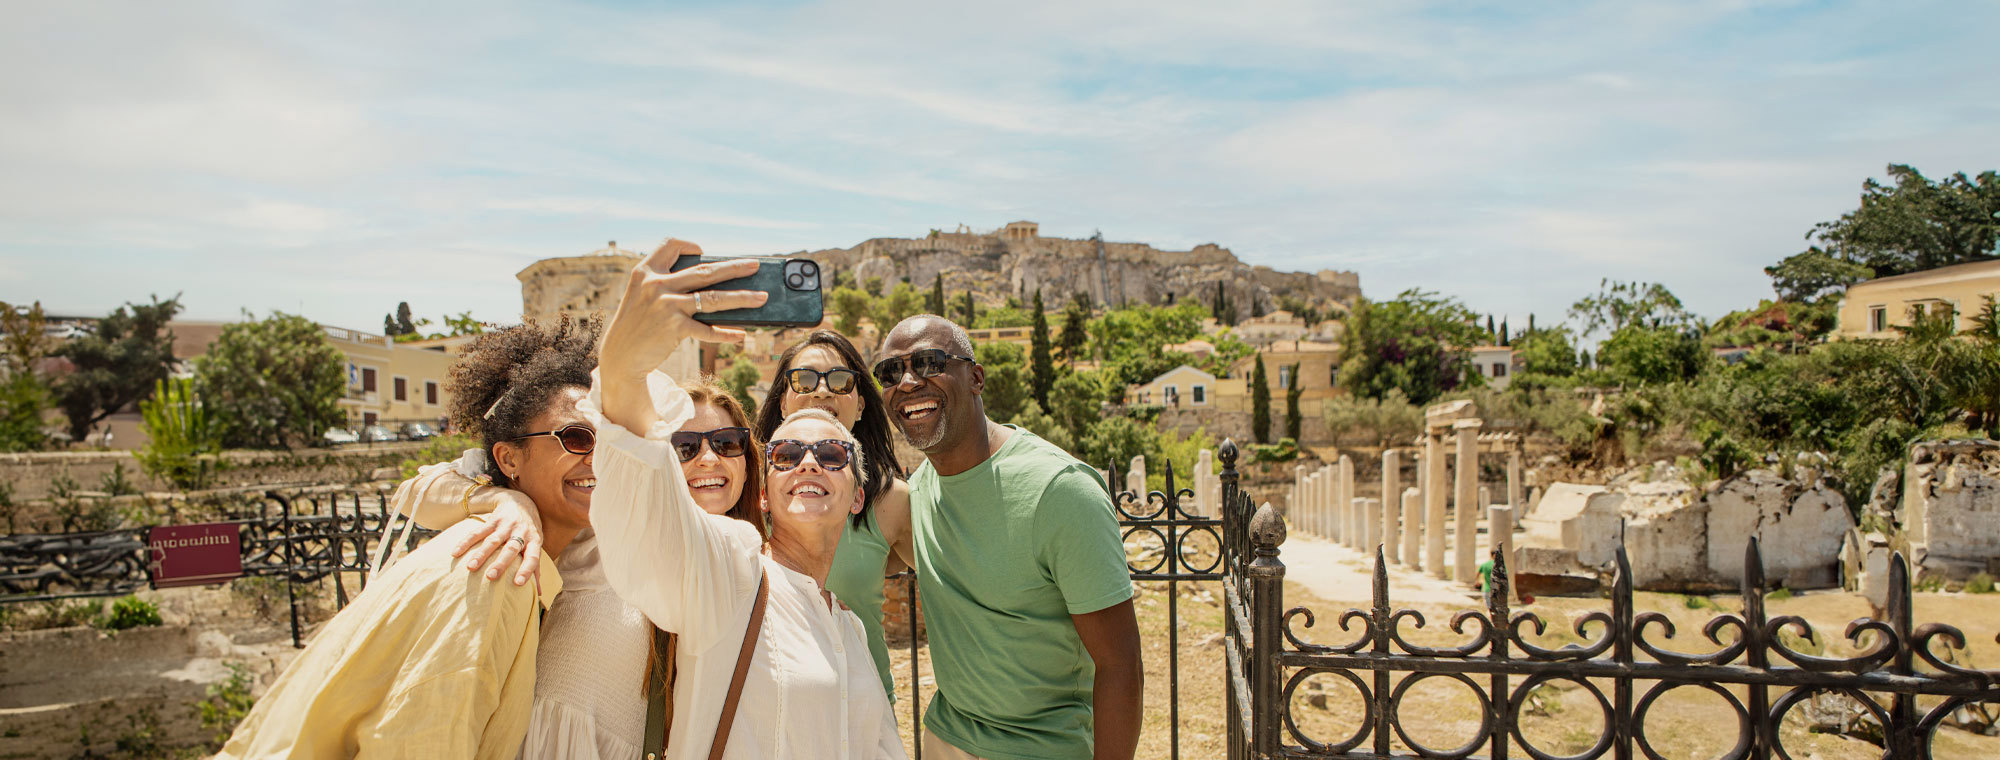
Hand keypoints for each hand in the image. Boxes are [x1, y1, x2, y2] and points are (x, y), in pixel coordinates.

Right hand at [449, 490, 544, 585]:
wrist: (521, 502)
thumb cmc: (529, 532)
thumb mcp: (536, 546)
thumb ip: (536, 568)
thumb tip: (538, 593)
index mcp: (534, 541)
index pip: (533, 557)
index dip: (527, 570)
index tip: (519, 584)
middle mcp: (521, 532)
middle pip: (511, 548)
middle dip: (501, 562)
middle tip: (491, 576)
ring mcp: (506, 525)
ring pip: (493, 540)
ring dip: (481, 554)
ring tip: (470, 567)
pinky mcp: (493, 520)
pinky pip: (477, 531)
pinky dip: (466, 542)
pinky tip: (456, 552)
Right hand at [599, 239, 766, 430]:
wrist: (620, 356)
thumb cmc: (638, 325)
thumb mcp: (643, 297)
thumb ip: (668, 285)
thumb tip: (715, 286)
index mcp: (646, 271)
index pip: (670, 245)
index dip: (689, 245)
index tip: (704, 250)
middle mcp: (655, 284)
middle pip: (704, 271)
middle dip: (734, 268)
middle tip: (755, 266)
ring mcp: (665, 305)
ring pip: (713, 298)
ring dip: (742, 298)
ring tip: (761, 298)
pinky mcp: (673, 328)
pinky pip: (707, 330)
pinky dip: (726, 333)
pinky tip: (741, 335)